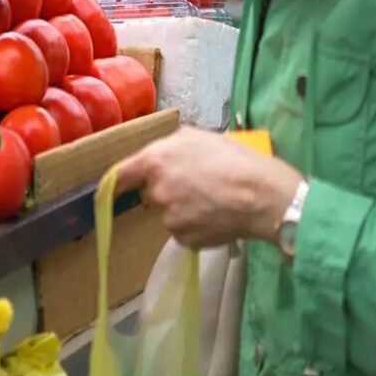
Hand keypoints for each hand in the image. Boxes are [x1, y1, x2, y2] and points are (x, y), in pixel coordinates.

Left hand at [115, 127, 302, 248]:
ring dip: (184, 209)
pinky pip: (184, 232)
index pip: (120, 174)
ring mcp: (169, 218)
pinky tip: (217, 216)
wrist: (263, 196)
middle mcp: (156, 191)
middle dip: (166, 190)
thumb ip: (171, 146)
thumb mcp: (200, 137)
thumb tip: (161, 155)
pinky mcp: (185, 239)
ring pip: (169, 214)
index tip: (112, 186)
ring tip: (214, 199)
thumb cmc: (236, 160)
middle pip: (150, 194)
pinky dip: (196, 226)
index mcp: (155, 161)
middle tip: (197, 184)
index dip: (116, 181)